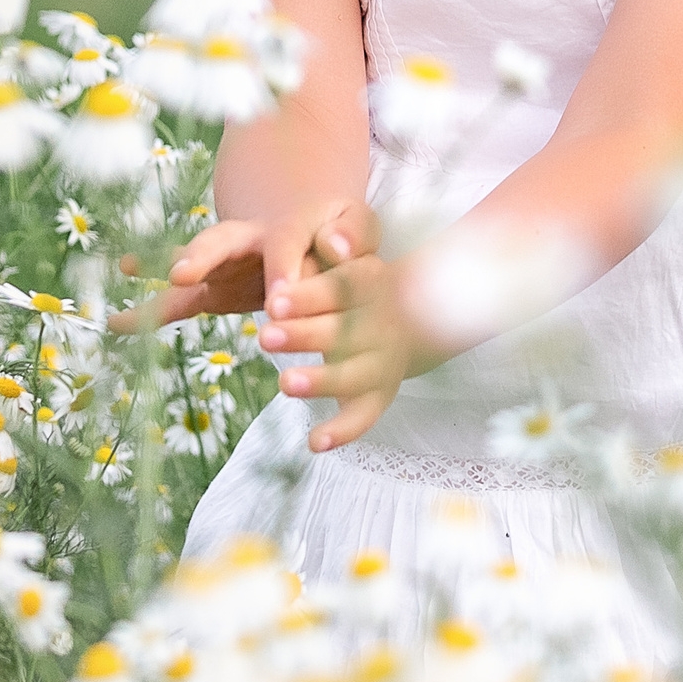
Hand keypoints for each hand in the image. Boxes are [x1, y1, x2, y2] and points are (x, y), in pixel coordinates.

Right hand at [111, 195, 373, 332]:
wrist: (320, 241)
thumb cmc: (341, 237)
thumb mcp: (357, 228)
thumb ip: (355, 235)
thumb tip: (339, 247)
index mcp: (290, 227)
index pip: (285, 246)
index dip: (283, 270)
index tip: (280, 301)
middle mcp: (248, 240)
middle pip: (223, 240)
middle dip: (203, 255)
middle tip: (181, 272)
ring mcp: (226, 264)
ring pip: (191, 264)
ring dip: (164, 269)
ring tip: (128, 266)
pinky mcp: (213, 289)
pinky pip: (179, 301)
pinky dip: (152, 312)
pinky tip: (117, 322)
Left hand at [261, 237, 416, 448]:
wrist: (416, 310)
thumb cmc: (358, 281)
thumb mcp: (349, 255)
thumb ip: (334, 247)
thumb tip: (329, 238)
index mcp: (371, 283)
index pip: (342, 287)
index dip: (310, 295)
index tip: (274, 301)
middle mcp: (381, 324)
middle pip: (343, 331)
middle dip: (304, 335)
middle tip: (266, 336)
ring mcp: (382, 362)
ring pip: (354, 375)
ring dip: (322, 381)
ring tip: (286, 383)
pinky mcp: (378, 393)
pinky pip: (363, 415)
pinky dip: (342, 431)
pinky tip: (314, 443)